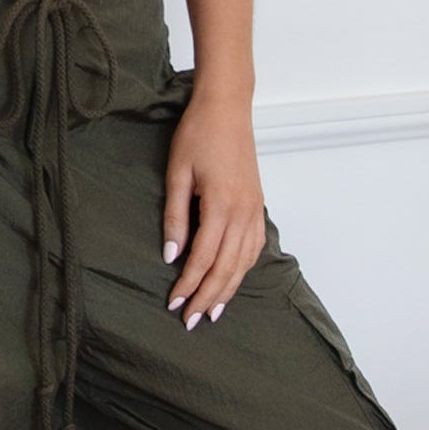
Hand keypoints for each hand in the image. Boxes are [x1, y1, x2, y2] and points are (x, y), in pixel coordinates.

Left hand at [162, 86, 265, 327]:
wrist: (227, 109)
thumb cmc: (198, 135)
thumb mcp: (176, 174)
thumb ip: (175, 218)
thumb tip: (171, 255)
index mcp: (221, 205)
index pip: (203, 258)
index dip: (188, 285)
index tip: (173, 304)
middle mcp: (243, 212)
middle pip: (226, 268)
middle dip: (207, 297)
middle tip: (191, 321)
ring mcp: (254, 209)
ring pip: (243, 262)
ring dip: (228, 289)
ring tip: (213, 311)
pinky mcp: (258, 205)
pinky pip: (254, 246)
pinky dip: (243, 268)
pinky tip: (233, 280)